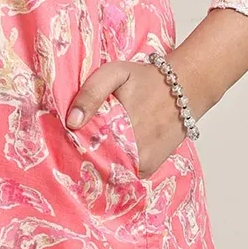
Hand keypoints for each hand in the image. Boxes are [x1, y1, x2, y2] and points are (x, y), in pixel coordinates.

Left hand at [65, 55, 186, 177]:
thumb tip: (72, 122)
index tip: (61, 143)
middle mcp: (131, 147)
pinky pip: (124, 175)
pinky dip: (114, 169)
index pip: (83, 145)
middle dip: (81, 156)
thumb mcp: (115, 73)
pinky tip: (109, 156)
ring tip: (90, 152)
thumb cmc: (146, 79)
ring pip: (108, 172)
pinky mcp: (149, 167)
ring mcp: (142, 160)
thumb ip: (91, 93)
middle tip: (72, 149)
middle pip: (94, 161)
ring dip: (97, 165)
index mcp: (118, 124)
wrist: (185, 88)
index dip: (70, 145)